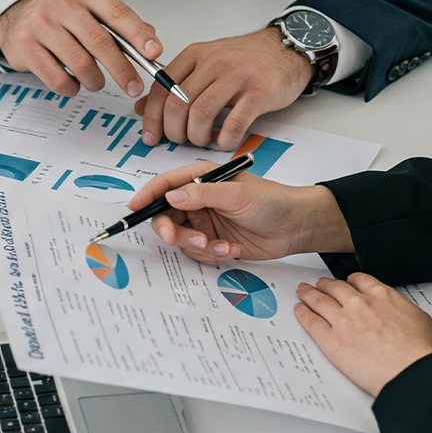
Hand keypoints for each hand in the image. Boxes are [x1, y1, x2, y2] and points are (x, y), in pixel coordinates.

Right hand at [0, 0, 161, 97]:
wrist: (15, 16)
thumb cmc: (62, 18)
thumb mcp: (91, 11)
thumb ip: (121, 25)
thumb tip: (151, 44)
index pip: (117, 13)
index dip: (138, 35)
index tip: (153, 53)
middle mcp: (61, 3)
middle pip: (100, 41)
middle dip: (122, 69)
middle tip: (135, 87)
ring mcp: (40, 24)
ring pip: (80, 63)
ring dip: (95, 81)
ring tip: (96, 82)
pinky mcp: (24, 47)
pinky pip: (58, 79)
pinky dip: (72, 88)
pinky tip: (73, 82)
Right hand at [126, 164, 352, 263]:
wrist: (297, 227)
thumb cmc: (270, 200)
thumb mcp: (236, 194)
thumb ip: (202, 193)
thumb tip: (171, 197)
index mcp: (200, 177)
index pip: (164, 184)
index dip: (147, 196)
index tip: (133, 210)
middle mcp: (197, 199)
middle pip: (166, 216)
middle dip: (174, 231)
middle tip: (191, 239)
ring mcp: (205, 221)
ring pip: (181, 238)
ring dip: (199, 246)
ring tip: (224, 246)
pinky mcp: (214, 242)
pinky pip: (198, 253)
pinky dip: (213, 255)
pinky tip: (233, 250)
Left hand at [136, 27, 311, 149]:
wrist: (285, 48)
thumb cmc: (245, 59)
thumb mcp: (204, 63)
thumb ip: (174, 84)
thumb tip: (143, 108)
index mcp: (194, 55)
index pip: (160, 89)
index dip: (152, 118)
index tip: (151, 136)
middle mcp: (212, 63)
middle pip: (177, 104)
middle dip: (174, 131)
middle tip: (181, 140)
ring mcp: (236, 77)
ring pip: (201, 115)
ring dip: (197, 136)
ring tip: (204, 140)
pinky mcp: (258, 93)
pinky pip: (234, 124)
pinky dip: (225, 140)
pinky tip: (225, 140)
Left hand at [294, 273, 431, 396]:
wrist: (412, 374)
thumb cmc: (421, 352)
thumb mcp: (419, 318)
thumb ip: (401, 307)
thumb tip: (396, 309)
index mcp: (381, 295)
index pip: (359, 280)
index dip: (349, 281)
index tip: (346, 282)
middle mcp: (359, 303)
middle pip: (335, 287)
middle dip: (326, 285)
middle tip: (319, 284)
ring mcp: (343, 321)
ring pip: (319, 300)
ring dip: (309, 294)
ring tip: (303, 291)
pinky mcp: (332, 340)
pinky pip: (312, 322)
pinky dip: (303, 313)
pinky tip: (299, 310)